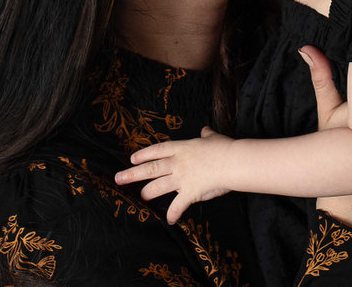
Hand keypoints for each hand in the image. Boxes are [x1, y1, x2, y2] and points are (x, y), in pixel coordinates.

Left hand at [114, 127, 234, 223]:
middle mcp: (177, 163)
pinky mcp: (189, 193)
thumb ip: (207, 135)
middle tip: (118, 178)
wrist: (232, 162)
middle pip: (150, 169)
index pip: (157, 151)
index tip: (132, 159)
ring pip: (157, 186)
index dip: (144, 155)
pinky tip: (169, 220)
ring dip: (148, 193)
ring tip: (142, 196)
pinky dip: (173, 214)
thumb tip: (205, 131)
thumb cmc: (225, 148)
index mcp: (182, 148)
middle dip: (132, 174)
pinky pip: (177, 206)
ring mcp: (181, 178)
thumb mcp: (214, 138)